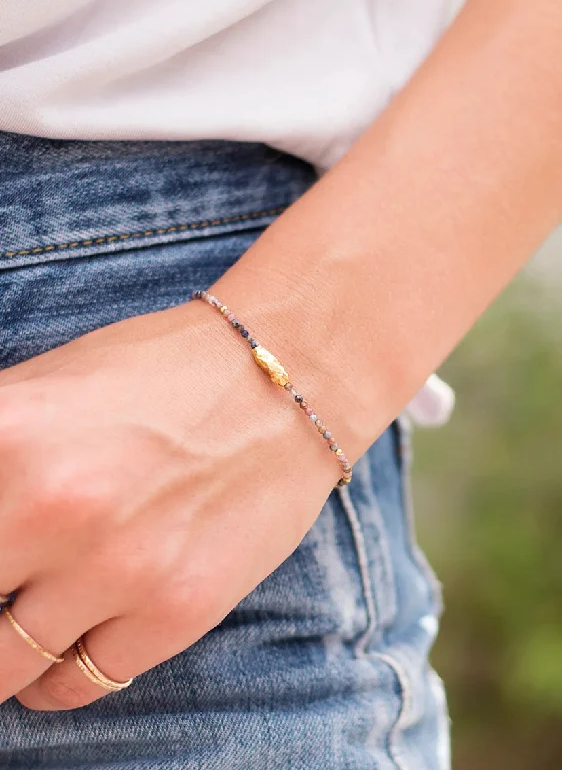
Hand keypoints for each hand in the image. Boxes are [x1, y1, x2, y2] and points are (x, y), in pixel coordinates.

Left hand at [0, 300, 335, 709]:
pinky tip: (68, 638)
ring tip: (24, 614)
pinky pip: (75, 685)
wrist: (283, 383)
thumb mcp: (46, 387)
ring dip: (1, 648)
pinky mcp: (174, 611)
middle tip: (4, 579)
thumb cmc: (162, 374)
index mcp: (5, 433)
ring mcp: (117, 566)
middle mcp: (51, 505)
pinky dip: (54, 675)